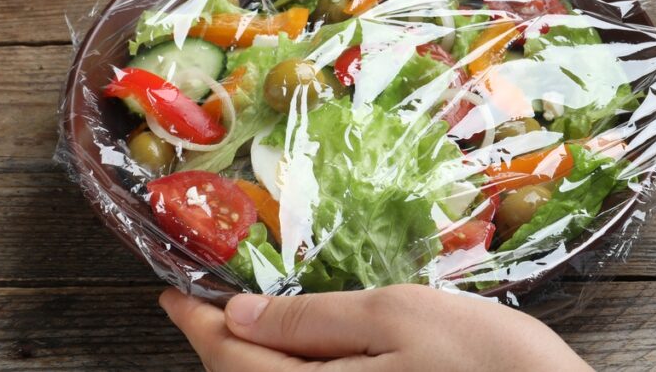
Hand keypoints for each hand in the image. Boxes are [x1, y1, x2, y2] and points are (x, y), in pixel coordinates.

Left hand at [159, 284, 590, 370]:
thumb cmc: (484, 358)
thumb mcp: (397, 316)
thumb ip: (312, 320)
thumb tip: (238, 313)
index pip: (228, 361)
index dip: (194, 323)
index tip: (171, 292)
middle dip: (216, 345)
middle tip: (205, 301)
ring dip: (248, 363)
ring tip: (244, 322)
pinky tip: (299, 352)